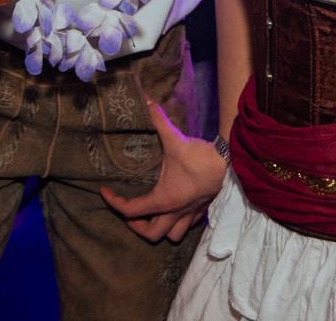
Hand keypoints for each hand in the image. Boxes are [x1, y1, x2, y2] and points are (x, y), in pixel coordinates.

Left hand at [100, 100, 226, 242]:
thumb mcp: (174, 138)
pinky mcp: (202, 210)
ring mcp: (190, 213)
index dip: (114, 203)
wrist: (229, 161)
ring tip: (150, 214)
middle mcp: (176, 212)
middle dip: (136, 226)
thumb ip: (157, 119)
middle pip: (151, 234)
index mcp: (164, 199)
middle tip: (129, 211)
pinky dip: (177, 222)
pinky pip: (187, 226)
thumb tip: (144, 99)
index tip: (106, 192)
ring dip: (159, 228)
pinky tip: (172, 209)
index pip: (131, 211)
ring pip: (172, 236)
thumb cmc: (199, 155)